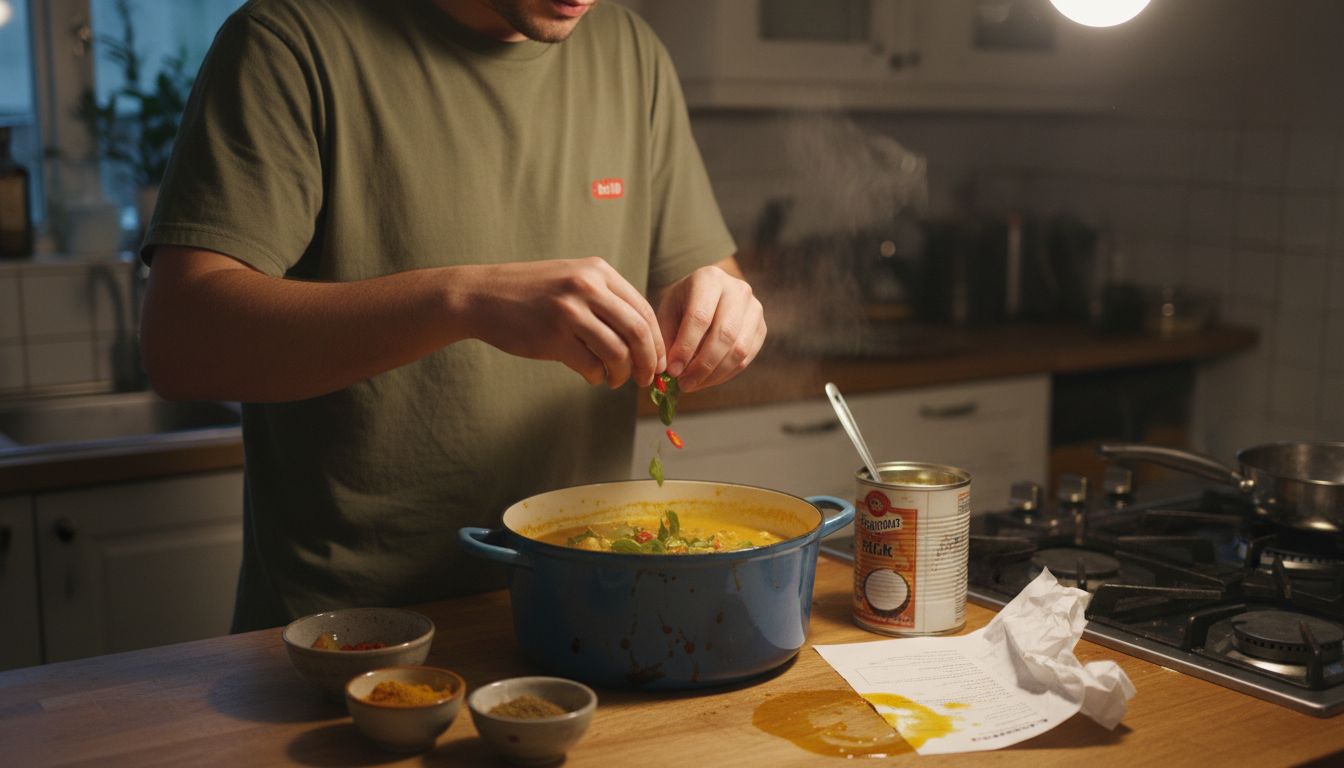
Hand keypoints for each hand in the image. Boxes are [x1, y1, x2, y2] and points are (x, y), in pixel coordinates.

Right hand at [458, 257, 664, 387]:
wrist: (482, 296)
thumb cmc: (531, 293)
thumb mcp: (572, 280)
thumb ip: (605, 299)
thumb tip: (643, 338)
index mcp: (598, 271)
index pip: (643, 309)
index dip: (657, 341)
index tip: (658, 361)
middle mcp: (587, 287)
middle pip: (637, 332)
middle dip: (648, 361)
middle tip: (647, 379)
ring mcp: (569, 311)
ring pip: (618, 352)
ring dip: (623, 373)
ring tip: (616, 380)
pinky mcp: (553, 336)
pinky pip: (590, 365)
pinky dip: (598, 376)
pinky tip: (593, 376)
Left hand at [656, 262, 765, 391]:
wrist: (709, 294)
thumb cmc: (683, 303)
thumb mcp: (668, 312)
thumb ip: (667, 338)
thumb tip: (667, 372)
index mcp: (709, 278)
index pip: (700, 317)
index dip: (686, 347)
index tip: (673, 370)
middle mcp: (738, 289)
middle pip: (724, 334)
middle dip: (702, 365)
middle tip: (684, 384)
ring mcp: (754, 308)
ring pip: (739, 349)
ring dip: (715, 374)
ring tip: (693, 384)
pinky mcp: (761, 327)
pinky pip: (747, 358)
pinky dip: (726, 374)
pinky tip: (707, 380)